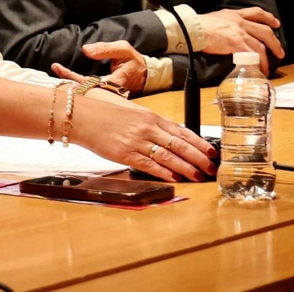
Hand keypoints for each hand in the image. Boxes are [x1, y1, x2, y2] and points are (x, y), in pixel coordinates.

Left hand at [49, 40, 148, 94]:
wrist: (146, 76)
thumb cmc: (134, 61)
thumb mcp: (124, 49)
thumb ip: (105, 49)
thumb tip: (85, 50)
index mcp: (113, 83)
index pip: (87, 83)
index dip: (71, 76)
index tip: (56, 67)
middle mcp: (108, 95)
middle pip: (82, 93)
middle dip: (64, 85)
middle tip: (52, 73)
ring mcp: (106, 99)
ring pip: (84, 95)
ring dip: (68, 86)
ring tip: (55, 75)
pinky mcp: (104, 99)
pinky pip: (88, 94)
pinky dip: (76, 87)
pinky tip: (65, 82)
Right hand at [69, 95, 214, 182]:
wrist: (82, 117)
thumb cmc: (106, 116)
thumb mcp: (134, 114)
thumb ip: (152, 126)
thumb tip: (171, 137)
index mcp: (151, 117)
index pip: (182, 130)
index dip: (199, 142)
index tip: (212, 151)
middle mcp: (147, 128)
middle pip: (179, 144)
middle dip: (198, 157)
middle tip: (211, 167)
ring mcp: (137, 141)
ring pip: (168, 155)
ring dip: (185, 167)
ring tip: (198, 175)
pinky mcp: (125, 154)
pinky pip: (149, 164)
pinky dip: (164, 172)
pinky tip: (175, 178)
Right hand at [195, 7, 284, 73]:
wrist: (192, 29)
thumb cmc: (199, 25)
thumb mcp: (216, 17)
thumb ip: (226, 22)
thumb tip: (228, 30)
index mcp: (235, 14)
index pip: (256, 12)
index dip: (268, 17)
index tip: (276, 23)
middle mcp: (240, 22)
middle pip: (265, 31)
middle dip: (275, 42)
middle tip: (280, 52)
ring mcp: (239, 33)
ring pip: (260, 46)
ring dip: (266, 58)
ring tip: (267, 68)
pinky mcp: (236, 43)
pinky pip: (251, 55)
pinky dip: (256, 63)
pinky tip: (257, 70)